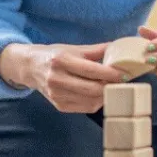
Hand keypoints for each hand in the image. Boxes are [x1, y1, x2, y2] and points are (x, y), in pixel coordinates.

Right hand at [0, 43, 126, 113]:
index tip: (125, 74)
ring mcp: (56, 95)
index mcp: (61, 61)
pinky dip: (96, 102)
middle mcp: (56, 79)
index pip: (91, 70)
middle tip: (122, 82)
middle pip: (92, 89)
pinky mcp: (59, 106)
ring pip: (90, 101)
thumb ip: (97, 50)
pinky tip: (100, 94)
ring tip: (113, 87)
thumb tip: (120, 48)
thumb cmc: (55, 56)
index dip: (111, 74)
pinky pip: (85, 108)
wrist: (30, 68)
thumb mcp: (73, 49)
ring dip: (105, 96)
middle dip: (110, 87)